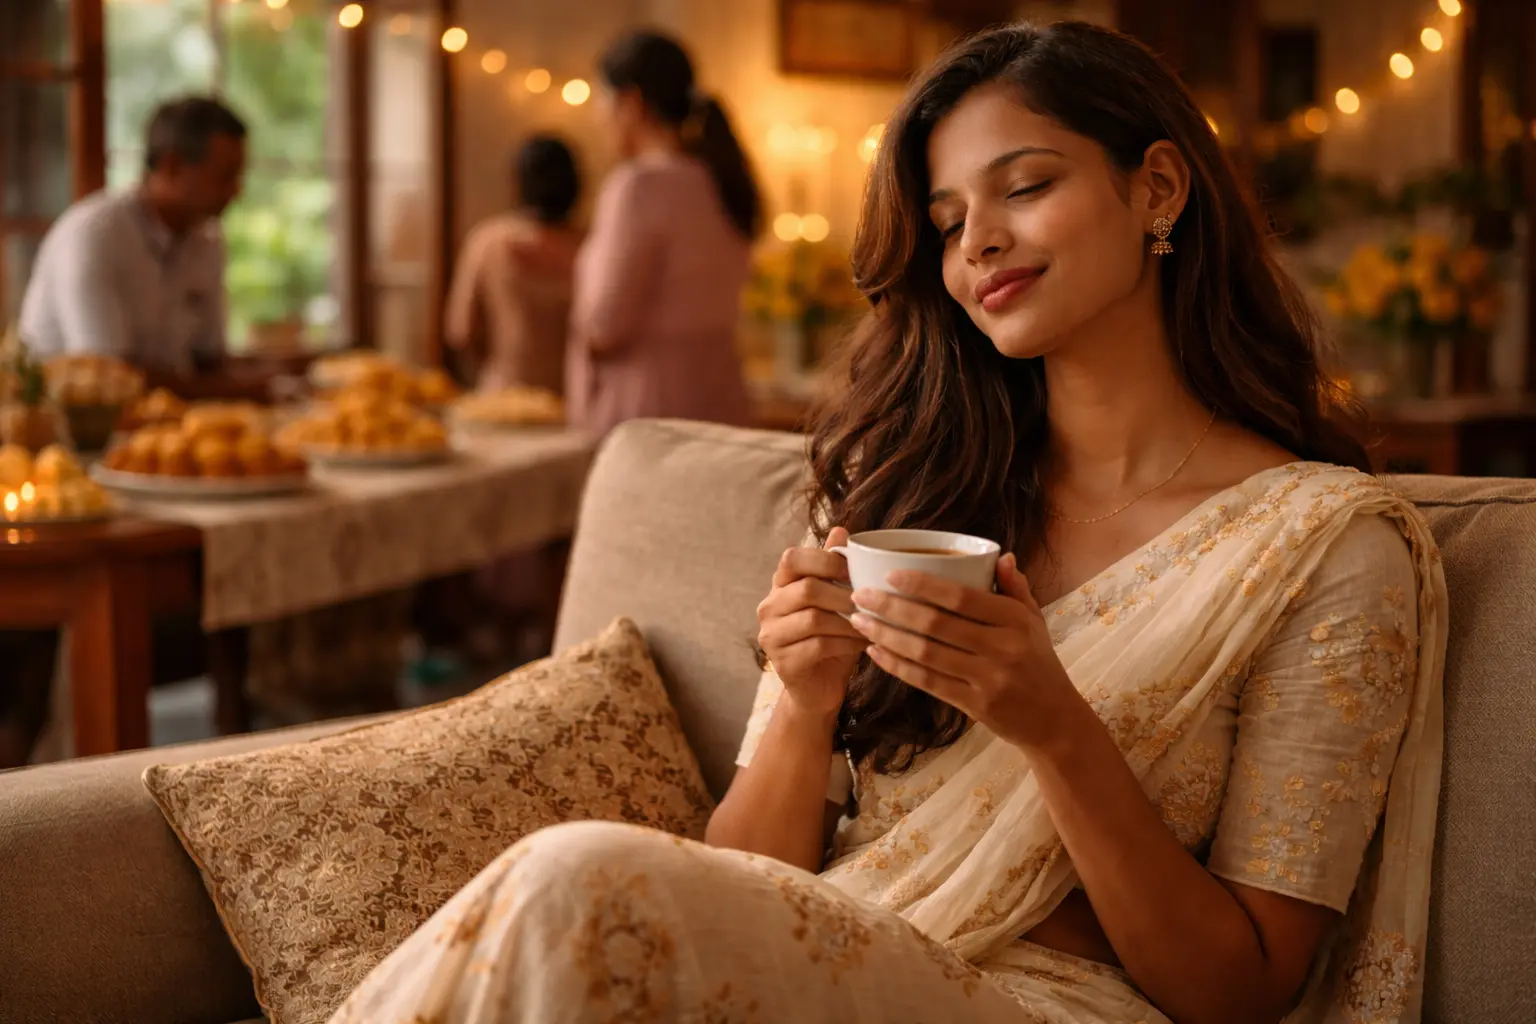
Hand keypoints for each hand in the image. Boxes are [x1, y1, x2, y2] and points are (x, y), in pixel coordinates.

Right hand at [756, 527, 866, 719]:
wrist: (819, 689)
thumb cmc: (831, 638)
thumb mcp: (836, 600)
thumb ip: (835, 568)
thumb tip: (842, 529)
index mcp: (780, 586)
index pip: (791, 558)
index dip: (824, 559)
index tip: (853, 570)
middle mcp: (769, 607)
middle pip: (807, 588)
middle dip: (844, 594)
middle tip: (870, 602)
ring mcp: (771, 636)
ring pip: (814, 618)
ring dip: (849, 621)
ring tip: (872, 624)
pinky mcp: (782, 662)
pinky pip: (818, 646)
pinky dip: (846, 643)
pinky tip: (862, 644)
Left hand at [849, 552, 1081, 750]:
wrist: (1054, 719)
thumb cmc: (1038, 661)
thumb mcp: (1034, 621)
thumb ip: (1016, 588)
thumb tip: (1001, 556)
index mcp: (1015, 620)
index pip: (962, 597)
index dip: (922, 585)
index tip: (889, 574)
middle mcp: (1002, 648)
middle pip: (936, 624)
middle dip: (891, 608)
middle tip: (860, 595)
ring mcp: (988, 679)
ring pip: (926, 653)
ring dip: (887, 636)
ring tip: (859, 621)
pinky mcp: (976, 705)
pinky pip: (928, 682)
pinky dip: (898, 666)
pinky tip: (875, 653)